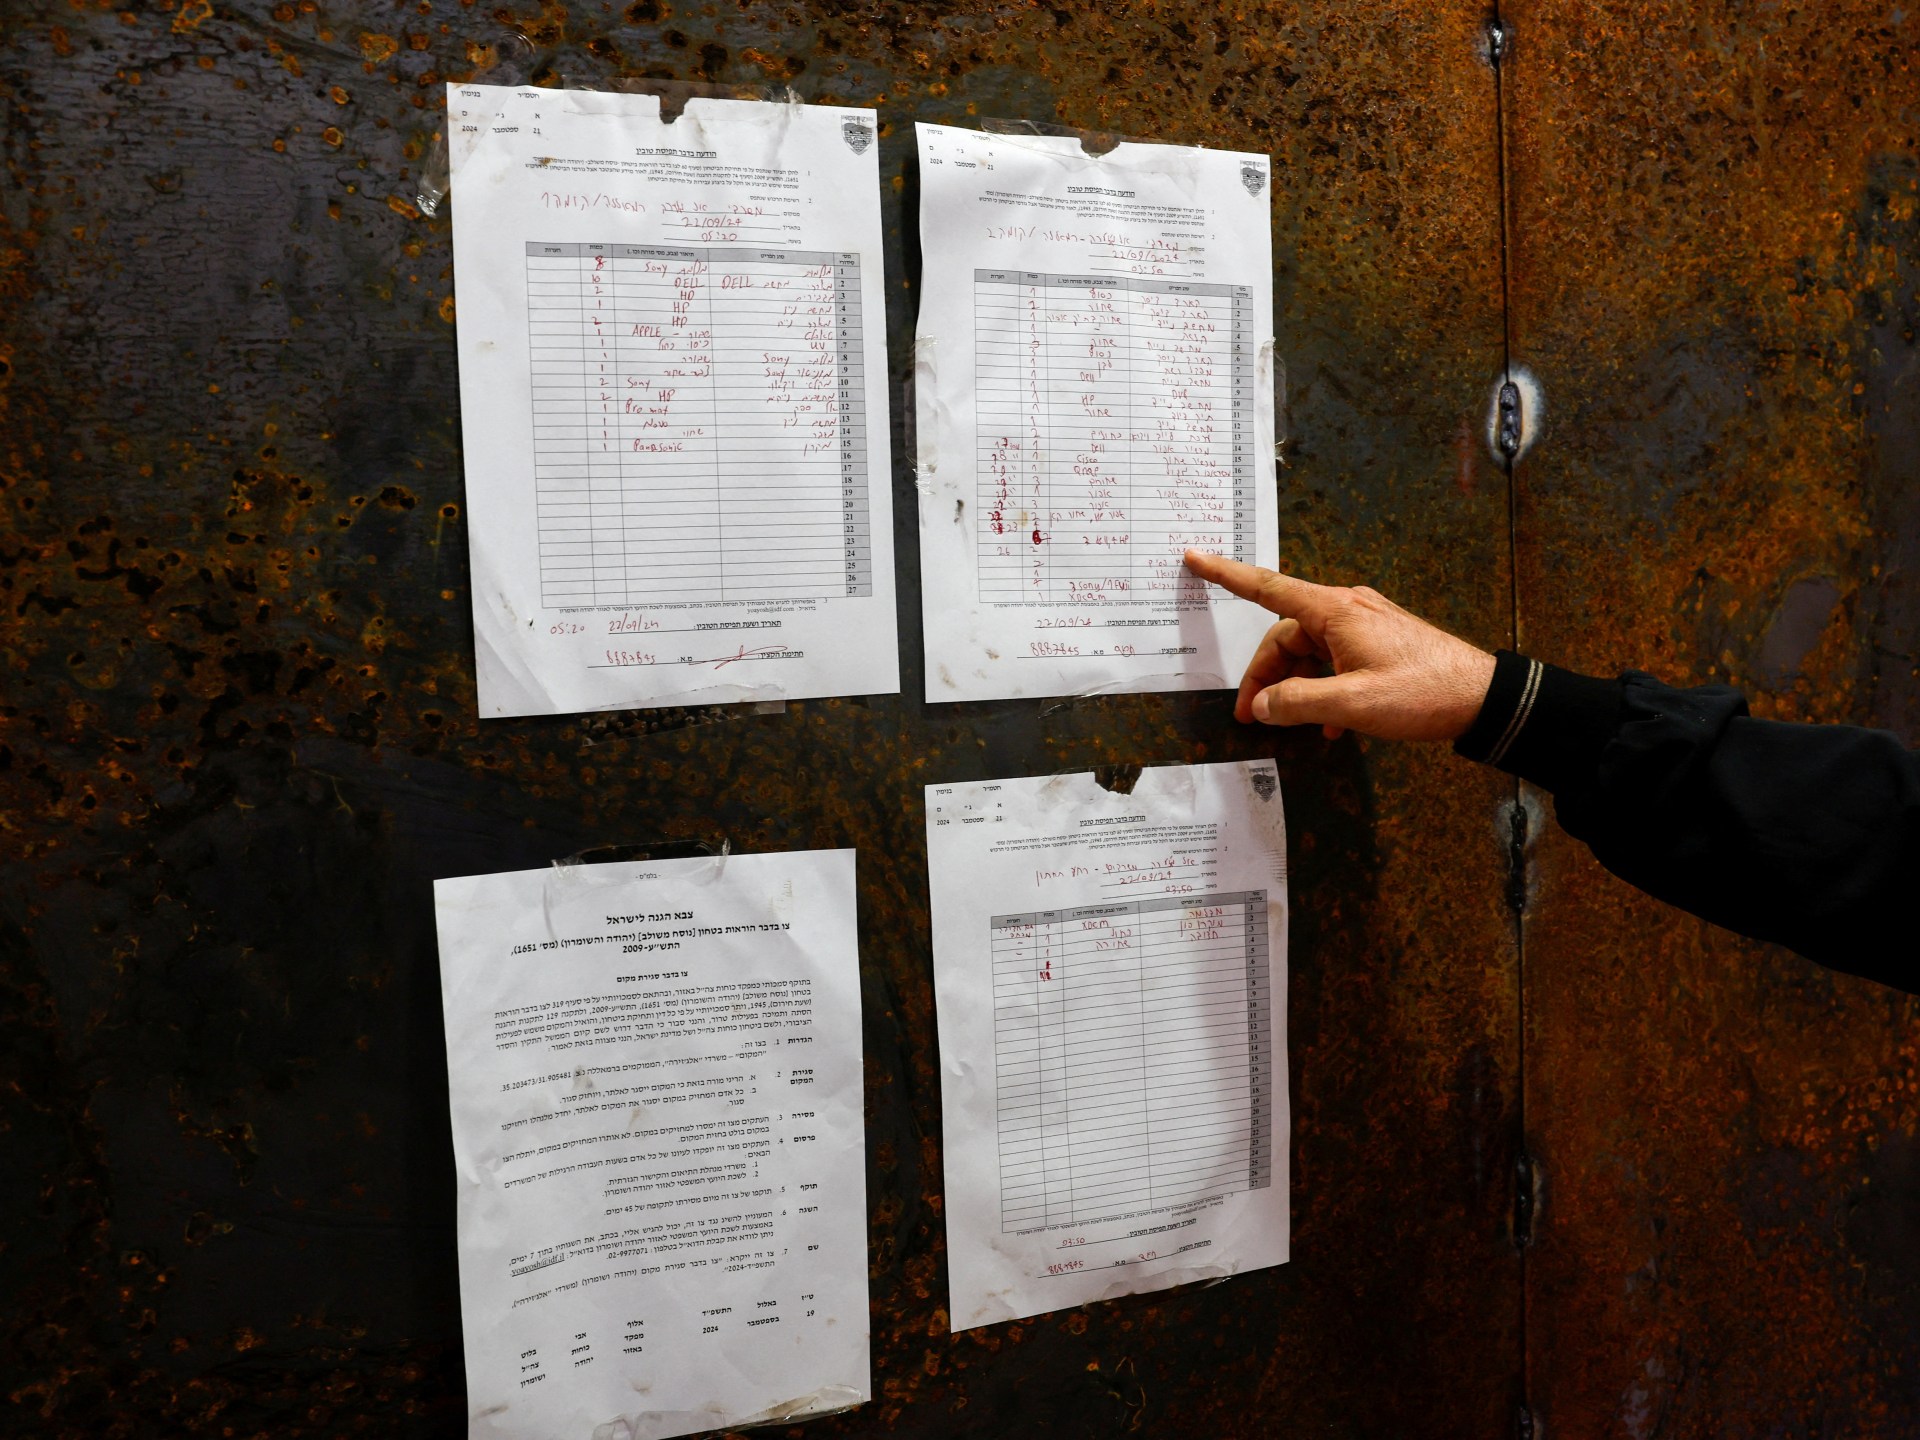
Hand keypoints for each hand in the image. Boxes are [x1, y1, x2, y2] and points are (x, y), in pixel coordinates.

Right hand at [1183, 550, 1496, 741]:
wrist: (1483, 698)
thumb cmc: (1422, 692)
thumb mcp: (1351, 705)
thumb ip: (1298, 703)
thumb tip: (1263, 705)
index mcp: (1334, 612)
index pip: (1267, 588)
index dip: (1227, 574)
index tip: (1195, 558)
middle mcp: (1346, 610)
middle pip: (1285, 636)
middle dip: (1264, 676)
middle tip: (1249, 715)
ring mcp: (1364, 626)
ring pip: (1309, 653)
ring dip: (1295, 688)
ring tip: (1288, 724)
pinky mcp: (1378, 644)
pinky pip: (1334, 662)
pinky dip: (1322, 689)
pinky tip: (1327, 725)